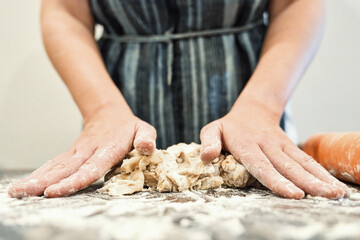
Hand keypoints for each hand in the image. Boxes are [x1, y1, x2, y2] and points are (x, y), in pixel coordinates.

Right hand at [8, 108, 155, 197]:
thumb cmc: (129, 127)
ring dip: (36, 178)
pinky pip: (54, 164)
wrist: (109, 113)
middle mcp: (89, 151)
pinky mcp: (71, 154)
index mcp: (108, 148)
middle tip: (26, 193)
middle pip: (66, 168)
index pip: (90, 167)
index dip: (73, 180)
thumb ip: (146, 138)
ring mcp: (78, 152)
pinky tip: (26, 184)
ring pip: (56, 166)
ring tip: (17, 191)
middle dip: (45, 182)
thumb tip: (147, 147)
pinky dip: (39, 174)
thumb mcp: (144, 129)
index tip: (55, 190)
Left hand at [199, 101, 349, 198]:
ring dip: (319, 178)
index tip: (293, 193)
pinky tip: (334, 186)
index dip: (276, 180)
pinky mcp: (290, 147)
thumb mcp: (213, 129)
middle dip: (306, 182)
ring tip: (336, 193)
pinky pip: (306, 160)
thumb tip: (206, 156)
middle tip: (323, 195)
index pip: (262, 164)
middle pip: (287, 166)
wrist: (252, 111)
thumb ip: (208, 142)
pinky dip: (321, 173)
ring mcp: (281, 146)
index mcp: (247, 144)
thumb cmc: (230, 127)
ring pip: (301, 163)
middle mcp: (267, 146)